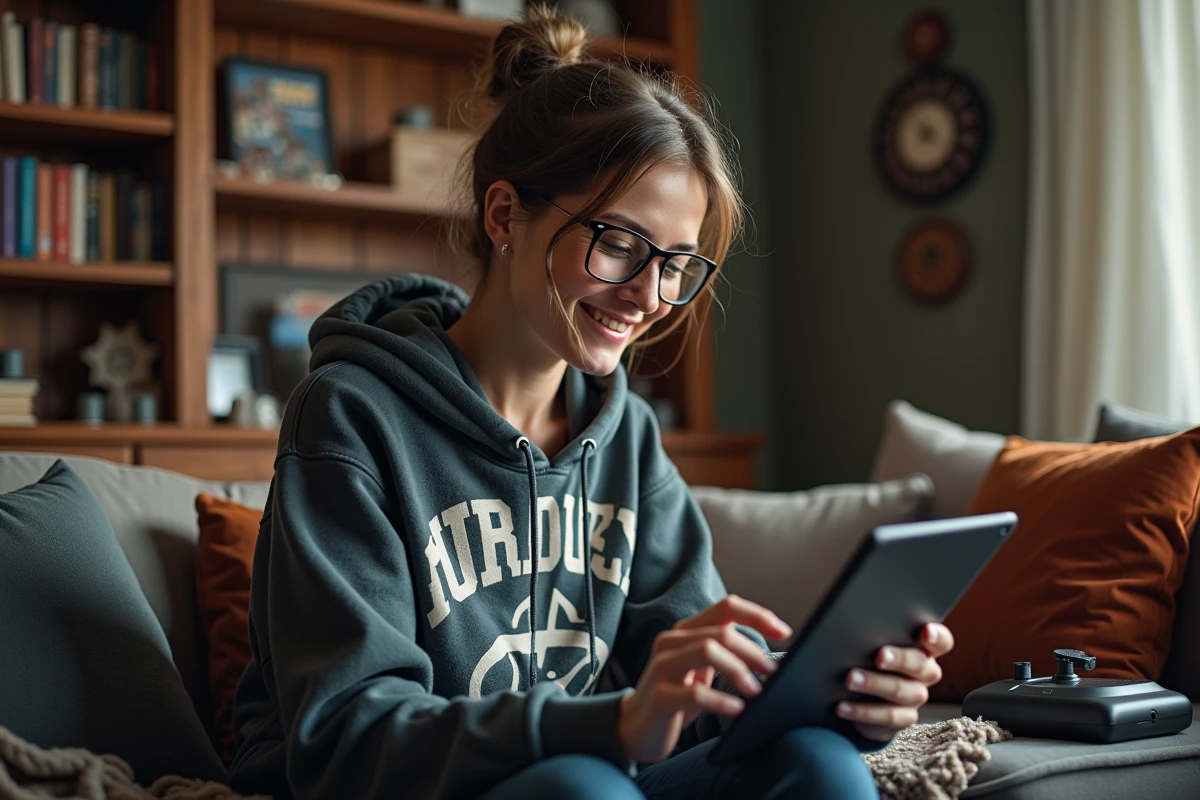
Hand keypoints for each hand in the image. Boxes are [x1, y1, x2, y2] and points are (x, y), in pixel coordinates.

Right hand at [616, 595, 790, 762]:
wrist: (636, 728)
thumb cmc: (676, 697)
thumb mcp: (701, 671)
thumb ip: (726, 657)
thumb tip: (772, 661)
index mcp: (685, 631)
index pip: (725, 607)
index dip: (758, 615)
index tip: (785, 632)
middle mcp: (671, 642)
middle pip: (721, 632)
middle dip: (754, 651)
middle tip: (774, 672)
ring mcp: (662, 666)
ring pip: (707, 650)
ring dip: (738, 670)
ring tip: (756, 691)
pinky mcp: (659, 696)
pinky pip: (694, 693)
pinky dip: (721, 700)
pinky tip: (737, 709)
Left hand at [837, 622, 953, 741]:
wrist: (866, 696)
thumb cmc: (870, 658)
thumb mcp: (873, 644)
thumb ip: (873, 634)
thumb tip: (850, 625)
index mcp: (923, 648)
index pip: (941, 641)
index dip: (936, 637)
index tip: (925, 631)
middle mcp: (925, 672)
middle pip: (921, 665)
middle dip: (900, 659)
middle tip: (879, 657)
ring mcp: (916, 696)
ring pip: (902, 691)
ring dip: (874, 684)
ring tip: (850, 679)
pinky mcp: (903, 718)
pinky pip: (888, 716)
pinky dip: (863, 711)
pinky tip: (843, 706)